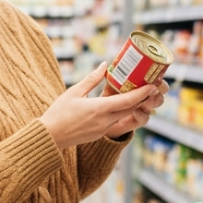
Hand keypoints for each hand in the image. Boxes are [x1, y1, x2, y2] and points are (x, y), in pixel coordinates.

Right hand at [40, 64, 154, 149]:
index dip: (142, 93)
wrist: (50, 137)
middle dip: (142, 98)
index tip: (153, 85)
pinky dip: (122, 112)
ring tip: (140, 93)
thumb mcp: (74, 92)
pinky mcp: (99, 134)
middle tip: (151, 86)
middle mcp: (105, 121)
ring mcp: (103, 129)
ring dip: (133, 105)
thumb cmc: (58, 113)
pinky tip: (123, 104)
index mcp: (99, 109)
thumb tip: (104, 65)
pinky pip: (115, 121)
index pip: (128, 101)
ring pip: (124, 116)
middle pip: (130, 109)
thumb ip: (91, 79)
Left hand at [103, 77, 168, 138]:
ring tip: (145, 99)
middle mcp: (145, 98)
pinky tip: (135, 110)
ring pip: (154, 106)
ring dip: (152, 101)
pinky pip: (144, 119)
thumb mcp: (108, 86)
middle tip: (155, 86)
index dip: (160, 78)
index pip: (157, 80)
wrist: (100, 118)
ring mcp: (142, 110)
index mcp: (141, 86)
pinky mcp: (136, 121)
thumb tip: (104, 64)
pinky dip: (142, 114)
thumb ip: (110, 78)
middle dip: (161, 89)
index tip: (158, 76)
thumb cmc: (105, 98)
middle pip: (160, 92)